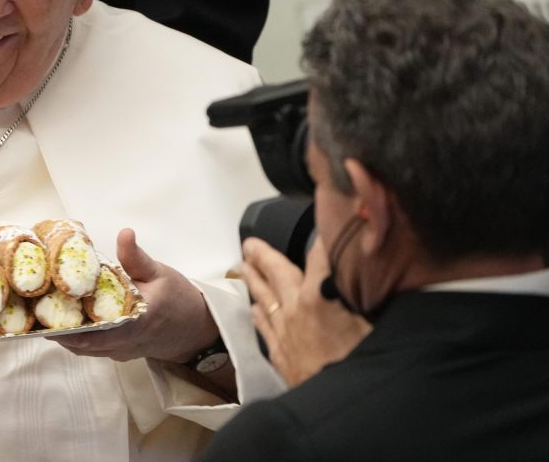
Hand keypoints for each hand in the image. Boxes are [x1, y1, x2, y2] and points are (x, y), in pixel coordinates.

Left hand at [50, 228, 218, 363]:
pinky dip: (75, 338)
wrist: (197, 330)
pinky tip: (63, 320)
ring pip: (84, 348)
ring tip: (41, 314)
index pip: (97, 329)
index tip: (47, 310)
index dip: (70, 323)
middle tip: (34, 310)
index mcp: (136, 322)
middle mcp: (124, 342)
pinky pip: (91, 349)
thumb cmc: (179, 300)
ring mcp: (120, 351)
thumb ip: (137, 257)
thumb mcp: (160, 273)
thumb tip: (124, 233)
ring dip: (63, 335)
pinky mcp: (118, 352)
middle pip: (82, 342)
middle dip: (57, 329)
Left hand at [242, 237, 370, 386]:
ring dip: (253, 280)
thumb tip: (385, 278)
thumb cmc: (359, 364)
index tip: (319, 223)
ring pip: (263, 298)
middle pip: (277, 273)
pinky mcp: (280, 355)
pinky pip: (263, 327)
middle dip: (264, 255)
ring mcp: (284, 332)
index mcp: (319, 296)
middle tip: (251, 242)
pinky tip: (254, 308)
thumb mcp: (376, 325)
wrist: (336, 405)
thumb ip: (372, 296)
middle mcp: (296, 309)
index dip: (320, 236)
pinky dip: (258, 313)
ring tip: (243, 266)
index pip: (319, 255)